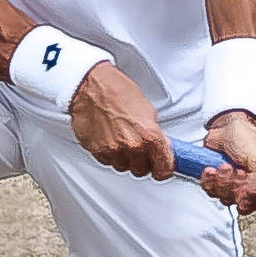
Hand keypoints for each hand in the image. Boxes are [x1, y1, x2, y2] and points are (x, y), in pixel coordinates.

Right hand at [69, 63, 173, 178]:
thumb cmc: (118, 91)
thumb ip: (154, 134)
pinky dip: (109, 153)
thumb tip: (159, 147)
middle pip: (142, 170)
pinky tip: (109, 138)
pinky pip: (107, 161)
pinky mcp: (97, 151)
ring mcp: (113, 150)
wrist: (91, 86)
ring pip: (123, 166)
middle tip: (140, 149)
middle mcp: (132, 146)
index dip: (163, 168)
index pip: (163, 168)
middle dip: (142, 162)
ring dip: (124, 158)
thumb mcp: (148, 110)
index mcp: (149, 136)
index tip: (162, 169)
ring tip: (121, 139)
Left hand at [201, 112, 255, 221]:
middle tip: (237, 171)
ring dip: (222, 182)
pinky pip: (213, 193)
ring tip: (224, 165)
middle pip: (247, 206)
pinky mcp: (220, 184)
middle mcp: (255, 188)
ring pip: (227, 200)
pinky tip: (211, 169)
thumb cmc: (246, 138)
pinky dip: (210, 181)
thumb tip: (249, 203)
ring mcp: (236, 187)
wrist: (224, 127)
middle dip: (237, 188)